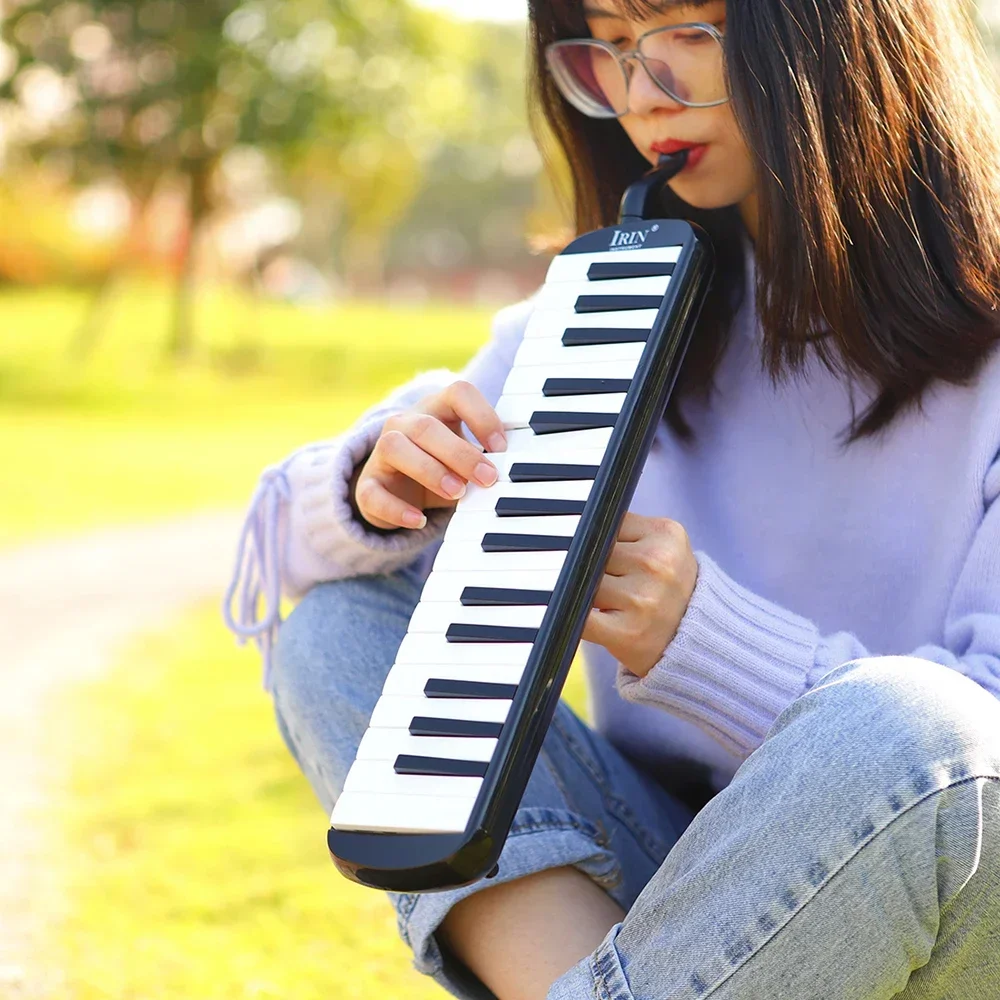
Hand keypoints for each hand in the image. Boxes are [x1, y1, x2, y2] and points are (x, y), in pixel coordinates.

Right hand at [353, 381, 506, 530]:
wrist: (399, 494)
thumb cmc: (442, 469)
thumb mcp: (466, 462)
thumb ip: (484, 462)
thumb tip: (508, 472)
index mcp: (437, 409)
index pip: (459, 393)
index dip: (482, 415)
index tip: (502, 447)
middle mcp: (405, 424)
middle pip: (427, 426)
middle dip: (460, 453)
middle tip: (487, 478)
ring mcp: (381, 453)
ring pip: (395, 448)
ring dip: (429, 470)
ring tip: (457, 492)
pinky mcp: (367, 486)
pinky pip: (373, 493)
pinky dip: (396, 508)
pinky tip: (419, 519)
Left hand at [581, 512, 698, 678]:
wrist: (694, 638)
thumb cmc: (667, 586)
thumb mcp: (662, 544)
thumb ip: (624, 529)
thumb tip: (573, 528)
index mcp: (665, 534)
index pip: (606, 523)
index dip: (599, 539)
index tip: (603, 551)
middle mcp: (657, 564)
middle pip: (593, 553)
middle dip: (592, 566)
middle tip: (611, 579)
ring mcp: (642, 599)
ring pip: (584, 582)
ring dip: (585, 592)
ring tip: (609, 600)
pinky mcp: (626, 633)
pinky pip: (579, 617)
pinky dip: (572, 617)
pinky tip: (582, 617)